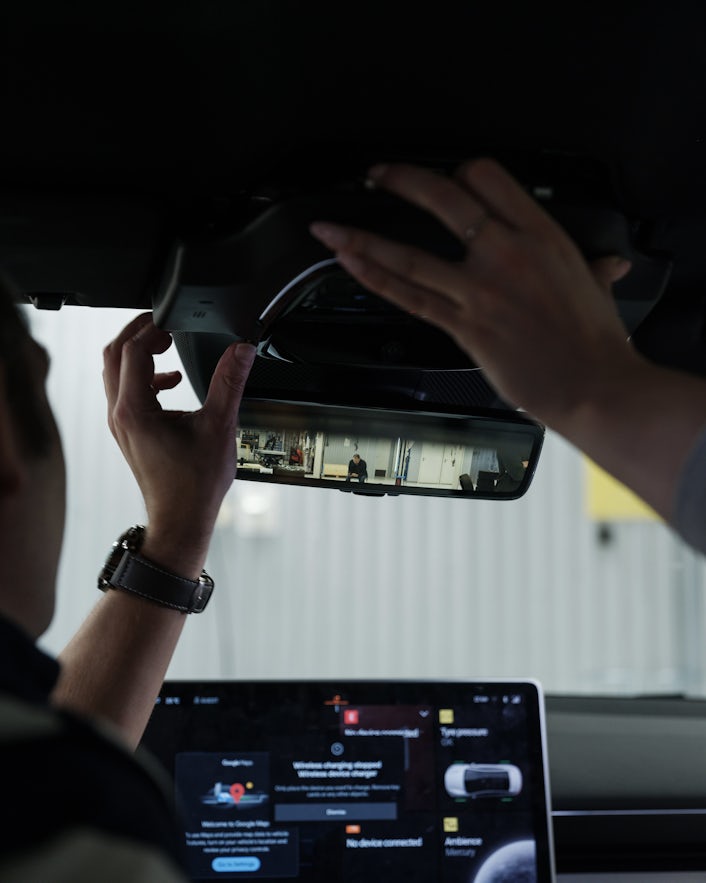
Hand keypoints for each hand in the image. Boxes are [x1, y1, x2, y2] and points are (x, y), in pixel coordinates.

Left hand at [102, 314, 254, 574]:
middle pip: (113, 356)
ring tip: (167, 346)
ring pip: (116, 374)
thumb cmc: (194, 485)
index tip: (173, 321)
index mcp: (135, 410)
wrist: (181, 520)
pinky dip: (145, 378)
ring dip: (138, 355)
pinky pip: (126, 393)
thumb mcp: (219, 426)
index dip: (151, 328)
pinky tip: (172, 383)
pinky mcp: (129, 433)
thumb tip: (241, 351)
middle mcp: (120, 415)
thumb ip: (229, 382)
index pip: (132, 351)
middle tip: (164, 323)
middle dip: (137, 334)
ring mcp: (121, 425)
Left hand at [310, 159, 634, 427]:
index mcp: (541, 234)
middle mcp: (506, 253)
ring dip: (363, 236)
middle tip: (377, 176)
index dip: (457, 170)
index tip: (442, 175)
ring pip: (411, 253)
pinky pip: (409, 296)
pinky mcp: (463, 326)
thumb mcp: (597, 288)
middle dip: (402, 180)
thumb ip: (595, 267)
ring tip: (330, 226)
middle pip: (443, 199)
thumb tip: (609, 263)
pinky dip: (375, 277)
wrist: (592, 385)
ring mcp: (480, 290)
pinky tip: (350, 262)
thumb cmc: (594, 340)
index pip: (487, 177)